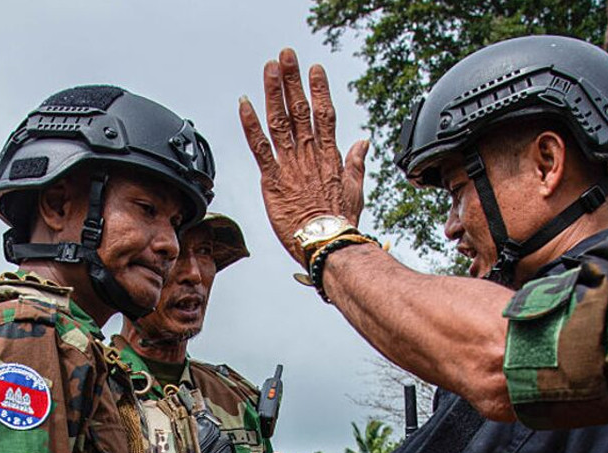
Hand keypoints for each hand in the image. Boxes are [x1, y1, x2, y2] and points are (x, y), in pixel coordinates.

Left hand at [240, 48, 369, 265]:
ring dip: (273, 92)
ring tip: (270, 67)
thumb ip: (356, 161)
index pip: (324, 114)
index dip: (319, 90)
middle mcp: (309, 155)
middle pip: (300, 110)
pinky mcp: (272, 180)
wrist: (327, 243)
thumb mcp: (355, 188)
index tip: (315, 69)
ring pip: (280, 121)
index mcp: (329, 156)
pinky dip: (250, 124)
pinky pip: (259, 147)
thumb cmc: (341, 221)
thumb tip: (363, 141)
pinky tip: (244, 103)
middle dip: (293, 80)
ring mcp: (290, 165)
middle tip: (287, 55)